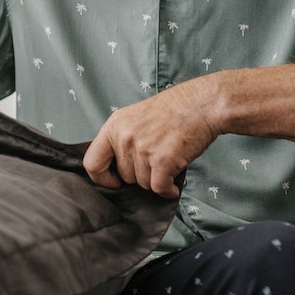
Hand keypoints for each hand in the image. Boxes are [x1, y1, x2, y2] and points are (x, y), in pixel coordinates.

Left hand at [82, 80, 219, 198]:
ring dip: (157, 179)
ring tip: (169, 161)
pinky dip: (168, 190)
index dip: (102, 178)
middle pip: (124, 176)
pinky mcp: (162, 161)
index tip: (115, 181)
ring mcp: (142, 149)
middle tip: (157, 159)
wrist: (202, 103)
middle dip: (141, 174)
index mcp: (114, 125)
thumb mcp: (136, 116)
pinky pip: (159, 188)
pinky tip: (173, 185)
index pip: (92, 163)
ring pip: (143, 183)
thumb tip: (117, 169)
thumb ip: (122, 139)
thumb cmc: (175, 109)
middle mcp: (125, 137)